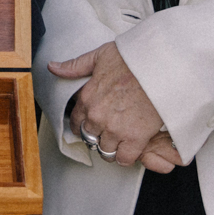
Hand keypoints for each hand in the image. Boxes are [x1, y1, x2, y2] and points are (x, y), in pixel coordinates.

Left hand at [48, 42, 180, 169]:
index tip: (92, 124)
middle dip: (97, 136)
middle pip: (89, 138)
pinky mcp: (135, 138)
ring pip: (105, 151)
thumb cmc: (133, 59)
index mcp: (87, 98)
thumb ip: (75, 66)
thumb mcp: (99, 55)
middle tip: (109, 132)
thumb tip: (52, 67)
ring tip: (120, 140)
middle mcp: (97, 116)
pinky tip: (130, 148)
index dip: (83, 124)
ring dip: (111, 147)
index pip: (75, 122)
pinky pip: (123, 158)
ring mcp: (115, 129)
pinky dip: (126, 156)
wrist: (161, 66)